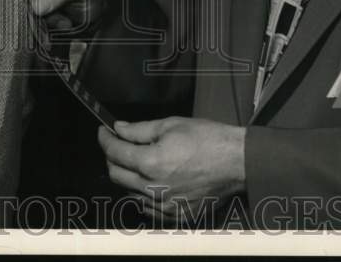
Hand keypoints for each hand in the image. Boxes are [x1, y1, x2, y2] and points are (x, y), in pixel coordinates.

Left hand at [98, 116, 245, 223]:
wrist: (236, 162)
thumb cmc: (208, 140)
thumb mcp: (171, 124)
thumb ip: (139, 129)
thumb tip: (119, 129)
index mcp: (151, 163)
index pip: (114, 152)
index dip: (105, 139)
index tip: (104, 132)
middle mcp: (154, 189)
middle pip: (116, 175)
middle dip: (112, 157)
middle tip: (117, 144)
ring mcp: (164, 206)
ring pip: (130, 192)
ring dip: (128, 175)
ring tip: (138, 160)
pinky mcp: (175, 215)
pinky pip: (148, 207)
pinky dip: (143, 194)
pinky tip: (151, 180)